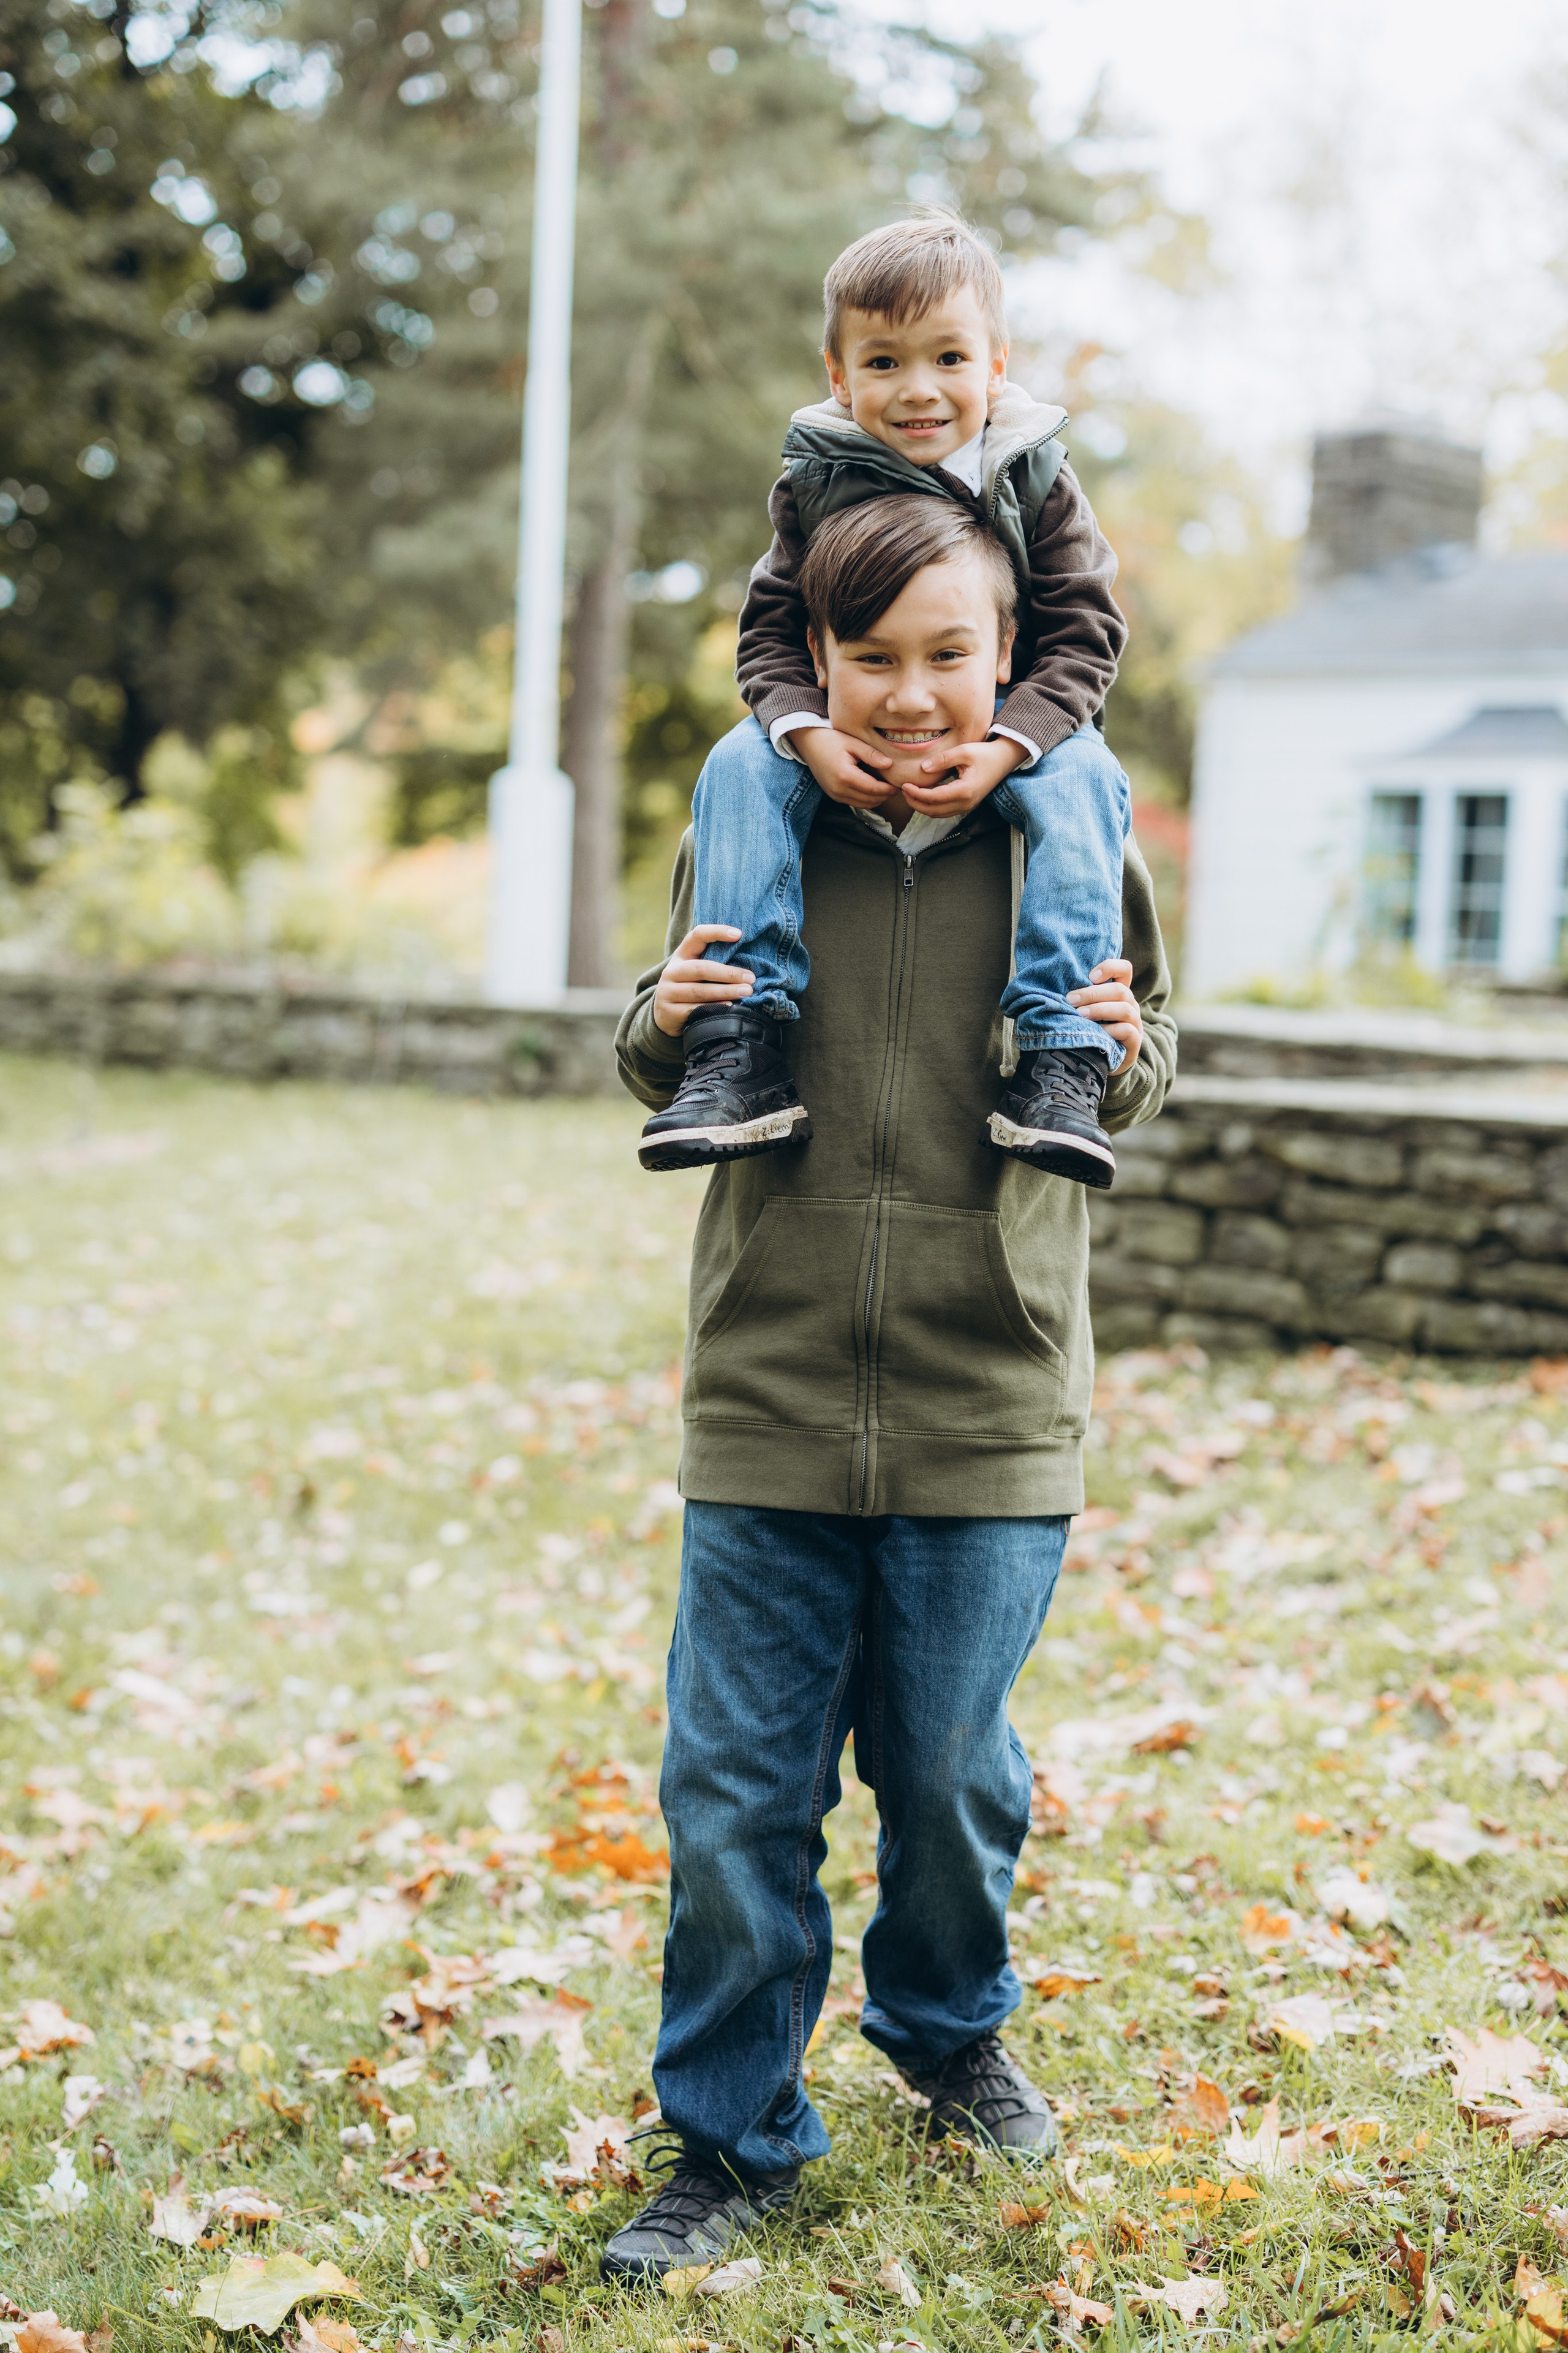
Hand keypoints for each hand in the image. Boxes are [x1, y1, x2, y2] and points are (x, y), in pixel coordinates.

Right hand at [653, 924, 752, 1036]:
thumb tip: (747, 966)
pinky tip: (731, 1007)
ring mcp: (667, 991)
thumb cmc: (691, 989)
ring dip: (726, 991)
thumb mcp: (697, 974)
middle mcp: (672, 971)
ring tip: (746, 992)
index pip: (697, 936)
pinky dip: (715, 1007)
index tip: (738, 934)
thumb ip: (714, 964)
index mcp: (682, 956)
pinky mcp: (669, 1011)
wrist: (666, 1016)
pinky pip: (695, 1009)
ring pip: (699, 991)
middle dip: (728, 973)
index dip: (716, 932)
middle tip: (750, 978)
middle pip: (701, 968)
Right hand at [794, 725, 895, 809]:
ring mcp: (835, 795)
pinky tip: (874, 789)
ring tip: (888, 788)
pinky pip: (855, 803)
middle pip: (870, 800)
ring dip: (877, 799)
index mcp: (845, 776)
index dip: (889, 788)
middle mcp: (839, 790)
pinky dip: (867, 799)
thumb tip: (890, 765)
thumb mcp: (853, 743)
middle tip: (897, 787)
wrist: (809, 743)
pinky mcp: (833, 796)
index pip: (873, 789)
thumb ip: (872, 754)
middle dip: (885, 795)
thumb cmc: (831, 739)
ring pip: (863, 805)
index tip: (900, 784)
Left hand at [900, 732, 1027, 817]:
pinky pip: (944, 811)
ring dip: (922, 806)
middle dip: (915, 802)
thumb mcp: (964, 751)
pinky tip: (923, 796)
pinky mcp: (966, 805)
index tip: (905, 784)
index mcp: (964, 791)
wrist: (1004, 760)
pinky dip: (931, 806)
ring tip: (910, 793)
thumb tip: (923, 768)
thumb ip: (942, 759)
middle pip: (933, 811)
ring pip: (938, 814)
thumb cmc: (986, 754)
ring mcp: (967, 806)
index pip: (933, 798)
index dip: (916, 793)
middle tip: (903, 790)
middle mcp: (966, 803)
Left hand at [1068, 958, 1142, 1069]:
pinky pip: (1127, 1030)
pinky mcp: (1135, 1042)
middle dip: (1093, 993)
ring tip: (1080, 1015)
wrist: (1100, 1063)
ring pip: (1124, 1008)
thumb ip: (1080, 998)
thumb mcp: (1085, 1011)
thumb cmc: (1090, 1031)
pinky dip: (1110, 1029)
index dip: (1110, 967)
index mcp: (1119, 993)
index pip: (1124, 969)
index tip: (1090, 976)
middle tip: (1071, 1000)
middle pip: (1120, 990)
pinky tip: (1096, 1032)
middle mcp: (1130, 1005)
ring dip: (1099, 1009)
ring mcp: (1135, 1023)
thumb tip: (1056, 987)